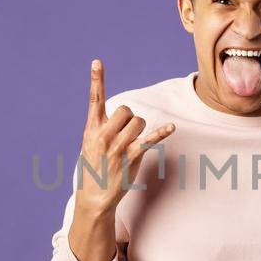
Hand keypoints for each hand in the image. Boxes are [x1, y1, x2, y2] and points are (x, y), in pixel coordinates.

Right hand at [75, 59, 175, 216]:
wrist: (93, 198)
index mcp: (91, 129)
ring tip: (131, 143)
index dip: (96, 80)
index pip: (94, 100)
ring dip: (139, 129)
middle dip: (129, 117)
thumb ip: (101, 127)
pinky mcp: (132, 157)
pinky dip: (162, 132)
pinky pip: (150, 139)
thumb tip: (122, 115)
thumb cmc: (93, 169)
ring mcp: (118, 146)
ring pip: (138, 121)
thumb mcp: (89, 145)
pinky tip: (171, 127)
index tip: (97, 62)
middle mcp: (103, 135)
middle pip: (125, 109)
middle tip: (124, 133)